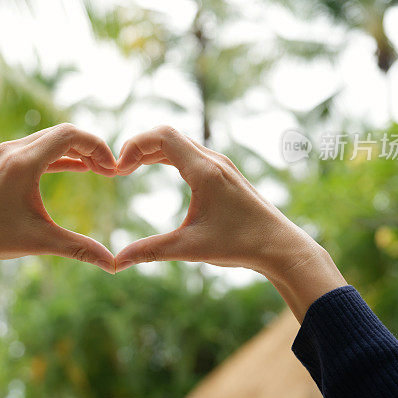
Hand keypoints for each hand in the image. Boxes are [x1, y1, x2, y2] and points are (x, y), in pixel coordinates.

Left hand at [0, 124, 117, 273]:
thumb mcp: (40, 241)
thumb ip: (79, 248)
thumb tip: (113, 265)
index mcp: (24, 162)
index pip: (70, 135)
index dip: (96, 147)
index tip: (112, 169)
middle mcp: (13, 150)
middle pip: (62, 132)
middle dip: (90, 148)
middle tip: (109, 171)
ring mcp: (4, 154)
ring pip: (49, 139)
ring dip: (75, 151)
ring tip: (98, 170)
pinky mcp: (0, 162)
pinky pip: (37, 150)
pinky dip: (59, 156)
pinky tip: (77, 168)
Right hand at [113, 126, 345, 319]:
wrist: (280, 246)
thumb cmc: (239, 245)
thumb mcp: (190, 248)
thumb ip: (150, 251)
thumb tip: (117, 262)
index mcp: (204, 171)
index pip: (162, 136)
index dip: (134, 146)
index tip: (119, 171)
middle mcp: (213, 160)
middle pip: (167, 135)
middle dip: (138, 147)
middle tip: (119, 170)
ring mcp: (219, 164)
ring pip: (178, 142)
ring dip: (151, 151)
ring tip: (129, 169)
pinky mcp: (223, 172)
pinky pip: (188, 152)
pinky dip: (166, 156)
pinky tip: (154, 170)